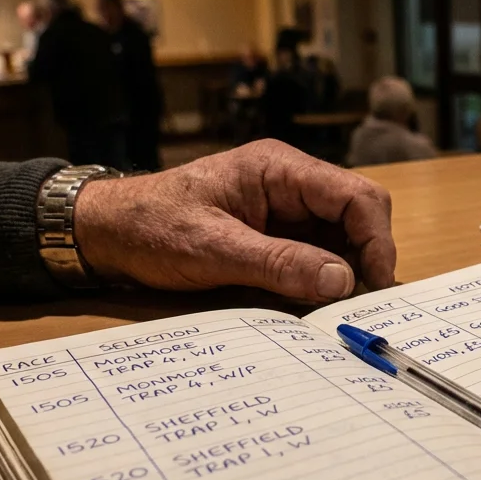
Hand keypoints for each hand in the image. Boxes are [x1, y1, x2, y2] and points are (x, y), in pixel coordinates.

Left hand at [74, 140, 395, 302]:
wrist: (104, 232)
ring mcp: (285, 209)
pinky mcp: (275, 234)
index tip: (376, 285)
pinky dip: (324, 279)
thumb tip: (341, 281)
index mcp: (279, 169)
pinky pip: (317, 254)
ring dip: (347, 272)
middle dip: (367, 257)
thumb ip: (279, 264)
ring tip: (340, 310)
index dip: (376, 240)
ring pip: (343, 237)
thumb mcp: (213, 250)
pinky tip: (318, 304)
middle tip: (361, 304)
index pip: (356, 196)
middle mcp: (290, 183)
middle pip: (358, 214)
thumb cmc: (150, 228)